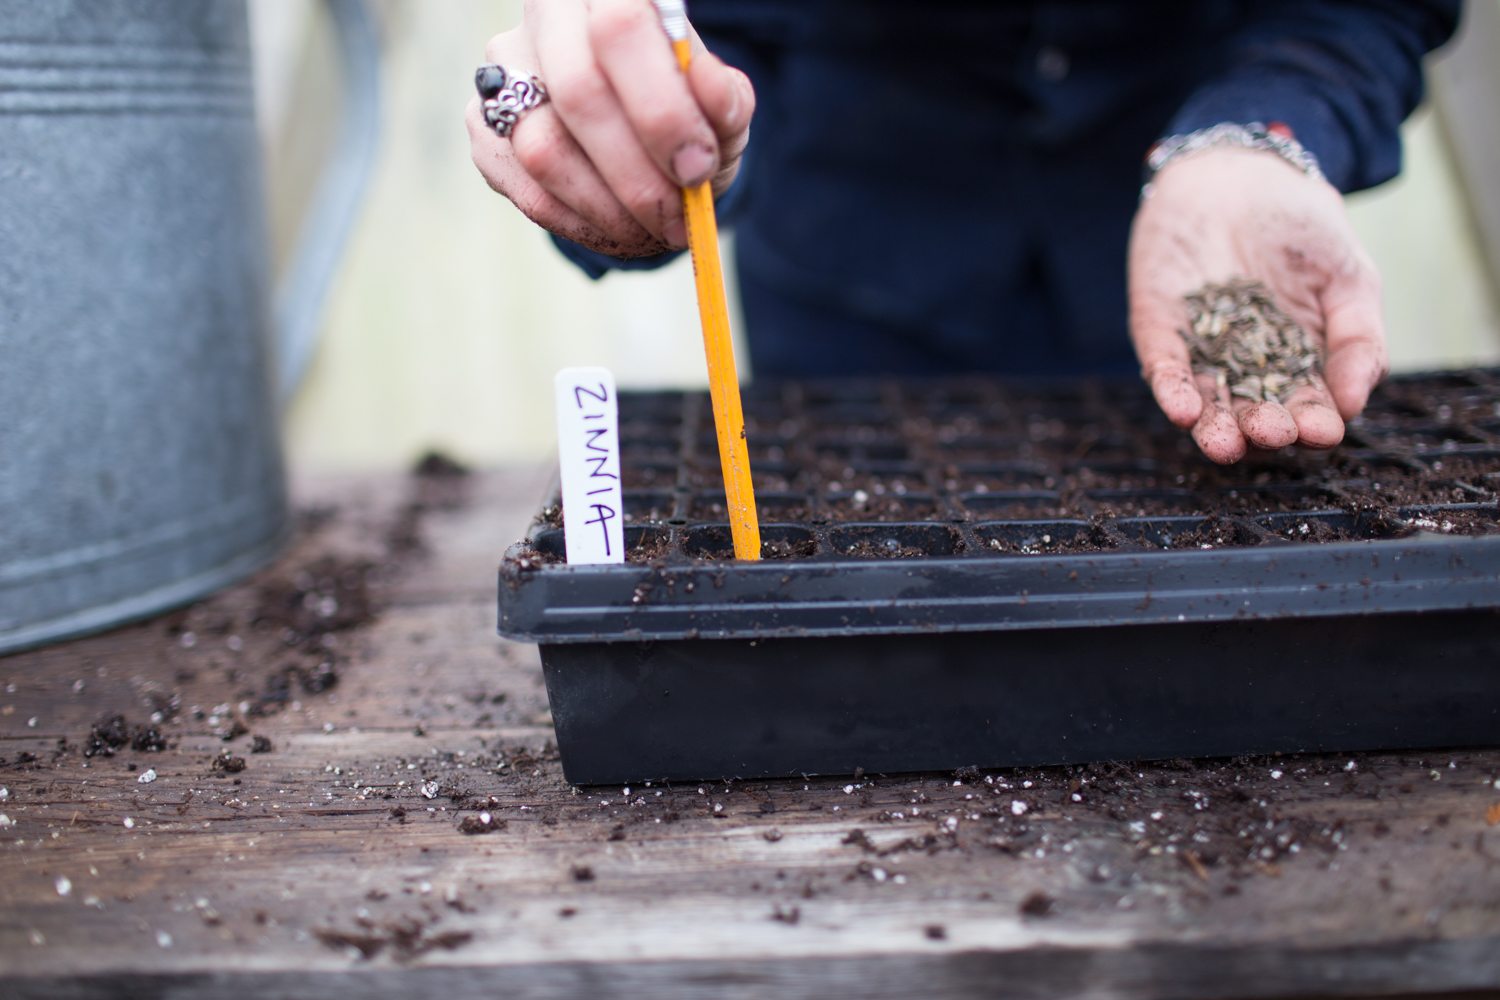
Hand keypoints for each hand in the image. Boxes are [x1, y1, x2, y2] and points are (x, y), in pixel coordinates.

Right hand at [467, 0, 754, 257]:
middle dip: (637, 176)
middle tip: (677, 220)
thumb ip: (725, 99)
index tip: (696, 168)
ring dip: (609, 209)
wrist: (636, 136)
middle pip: (578, 92)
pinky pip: (530, 192)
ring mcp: (503, 72)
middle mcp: (547, 18)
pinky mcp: (483, 129)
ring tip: (652, 229)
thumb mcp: (721, 109)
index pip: (621, 27)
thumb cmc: (684, 116)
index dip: (660, 107)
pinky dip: (583, 225)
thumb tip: (709, 86)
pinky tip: (617, 228)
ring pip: (544, 150)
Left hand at [1128, 147, 1386, 463]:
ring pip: (1207, 404)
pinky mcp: (1160, 335)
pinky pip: (1164, 370)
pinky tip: (1183, 410)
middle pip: (1255, 414)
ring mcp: (1201, 354)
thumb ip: (1358, 338)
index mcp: (1300, 364)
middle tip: (1274, 433)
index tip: (1323, 431)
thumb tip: (1354, 403)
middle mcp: (1248, 370)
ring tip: (1225, 444)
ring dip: (1214, 428)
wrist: (1240, 173)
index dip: (1315, 422)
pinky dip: (1173, 392)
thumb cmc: (1300, 226)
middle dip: (1265, 429)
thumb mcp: (1349, 276)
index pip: (1308, 405)